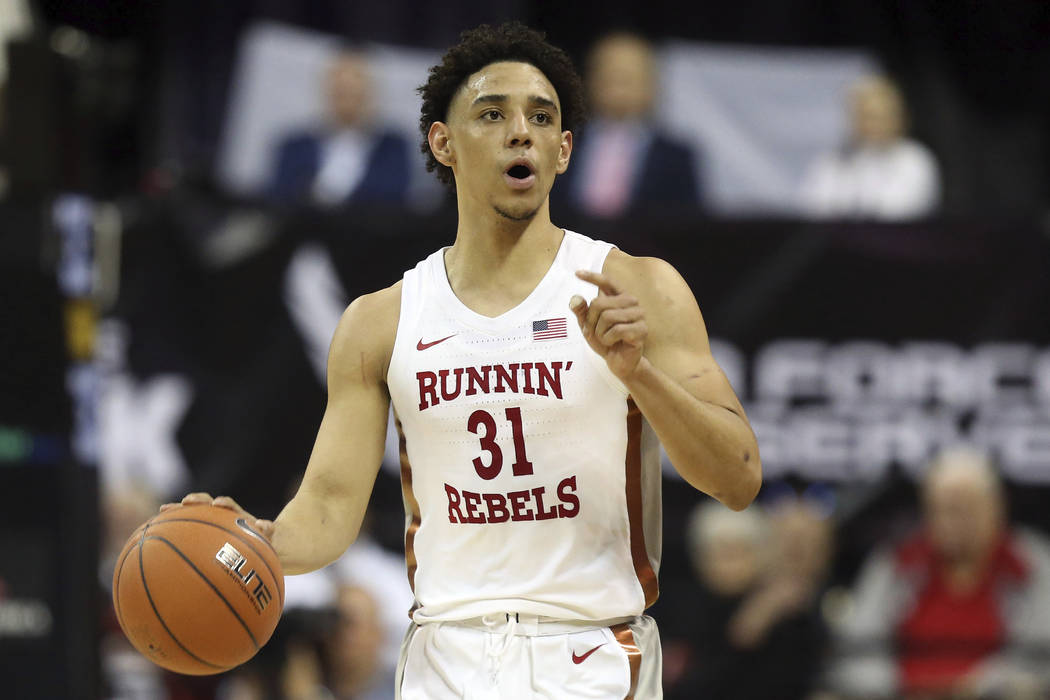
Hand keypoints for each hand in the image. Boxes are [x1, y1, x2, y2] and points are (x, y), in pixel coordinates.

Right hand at [160, 492, 275, 541]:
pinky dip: (173, 522)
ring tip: (164, 509)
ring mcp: (211, 522)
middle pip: (207, 503)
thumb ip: (267, 529)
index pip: (228, 505)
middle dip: (197, 500)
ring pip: (193, 513)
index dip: (224, 503)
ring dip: (180, 510)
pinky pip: (184, 525)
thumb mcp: (267, 534)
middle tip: (186, 502)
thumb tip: (262, 524)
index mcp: (236, 516)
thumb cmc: (261, 540)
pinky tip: (158, 524)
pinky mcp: (201, 531)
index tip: (217, 504)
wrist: (258, 547)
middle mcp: (221, 516)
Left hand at [570, 270, 646, 380]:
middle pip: (599, 303)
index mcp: (619, 296)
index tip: (576, 273)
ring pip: (607, 317)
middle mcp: (631, 302)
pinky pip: (616, 330)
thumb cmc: (606, 341)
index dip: (592, 277)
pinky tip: (613, 342)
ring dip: (600, 332)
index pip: (606, 282)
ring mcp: (639, 315)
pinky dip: (608, 339)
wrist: (619, 361)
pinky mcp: (642, 329)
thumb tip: (574, 299)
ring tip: (605, 338)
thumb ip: (582, 311)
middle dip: (591, 321)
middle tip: (594, 332)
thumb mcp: (589, 326)